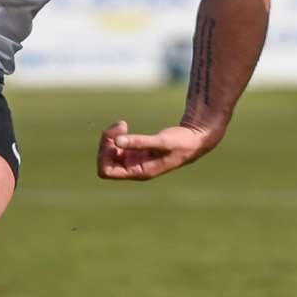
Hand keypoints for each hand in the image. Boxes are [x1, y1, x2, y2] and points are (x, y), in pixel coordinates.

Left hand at [96, 119, 219, 180]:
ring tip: (122, 124)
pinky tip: (124, 126)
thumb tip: (117, 141)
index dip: (105, 154)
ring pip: (108, 152)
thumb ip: (139, 142)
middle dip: (107, 142)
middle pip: (104, 160)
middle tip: (121, 125)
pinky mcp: (134, 152)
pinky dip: (115, 135)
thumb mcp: (161, 142)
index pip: (106, 171)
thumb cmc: (180, 144)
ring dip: (110, 137)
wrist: (192, 142)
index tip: (117, 138)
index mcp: (137, 172)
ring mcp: (132, 161)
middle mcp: (132, 169)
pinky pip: (115, 146)